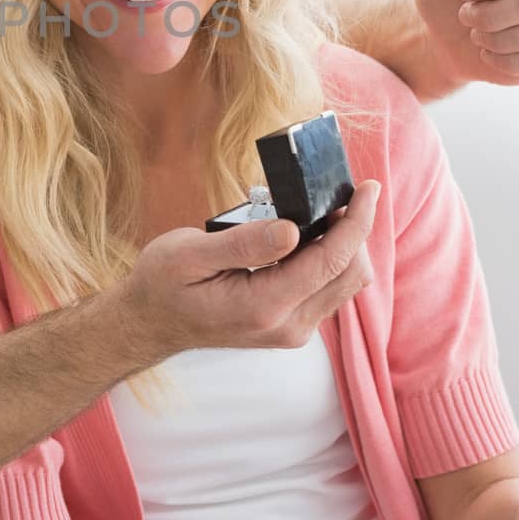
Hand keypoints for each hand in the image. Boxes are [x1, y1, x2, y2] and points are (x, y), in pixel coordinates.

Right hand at [117, 181, 379, 358]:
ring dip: (344, 244)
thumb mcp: (189, 254)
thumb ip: (243, 243)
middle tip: (339, 192)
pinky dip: (330, 258)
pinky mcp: (291, 325)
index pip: (331, 261)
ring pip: (345, 284)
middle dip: (355, 230)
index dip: (357, 222)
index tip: (369, 188)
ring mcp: (291, 330)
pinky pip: (328, 289)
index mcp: (263, 306)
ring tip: (322, 210)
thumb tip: (294, 229)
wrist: (149, 324)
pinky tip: (308, 234)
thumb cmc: (163, 283)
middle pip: (351, 275)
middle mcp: (287, 325)